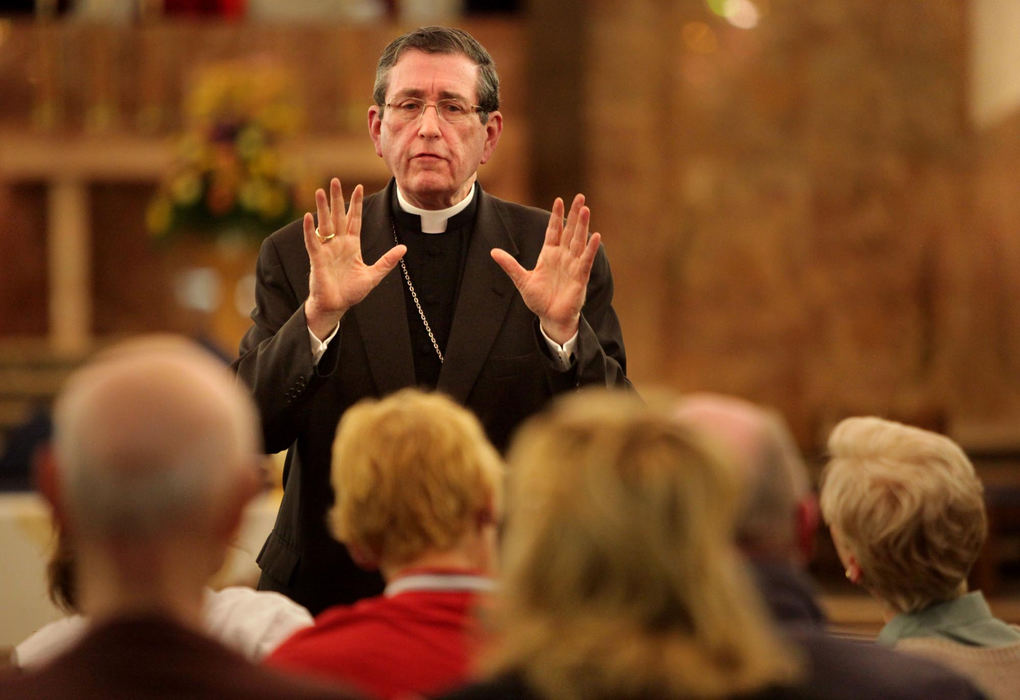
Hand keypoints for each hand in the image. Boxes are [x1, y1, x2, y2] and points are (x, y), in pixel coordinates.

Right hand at [303, 178, 405, 338]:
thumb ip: (387, 261)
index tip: (359, 186)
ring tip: (319, 191)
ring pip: (324, 224)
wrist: (336, 306)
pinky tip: (308, 216)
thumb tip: (404, 248)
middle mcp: (338, 243)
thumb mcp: (373, 275)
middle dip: (337, 198)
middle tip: (335, 180)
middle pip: (338, 216)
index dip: (356, 204)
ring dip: (322, 208)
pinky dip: (309, 229)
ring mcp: (327, 249)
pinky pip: (312, 241)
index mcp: (351, 245)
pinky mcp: (317, 258)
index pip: (354, 219)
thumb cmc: (351, 291)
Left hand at [491, 194, 600, 344]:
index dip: (556, 216)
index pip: (554, 230)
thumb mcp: (522, 280)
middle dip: (574, 214)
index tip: (559, 200)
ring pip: (578, 241)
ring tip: (585, 209)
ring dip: (582, 226)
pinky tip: (595, 236)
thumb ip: (510, 265)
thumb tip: (493, 251)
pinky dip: (590, 248)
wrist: (550, 318)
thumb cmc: (539, 300)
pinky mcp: (580, 276)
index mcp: (549, 255)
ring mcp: (572, 265)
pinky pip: (586, 260)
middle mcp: (563, 256)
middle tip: (580, 196)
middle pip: (569, 231)